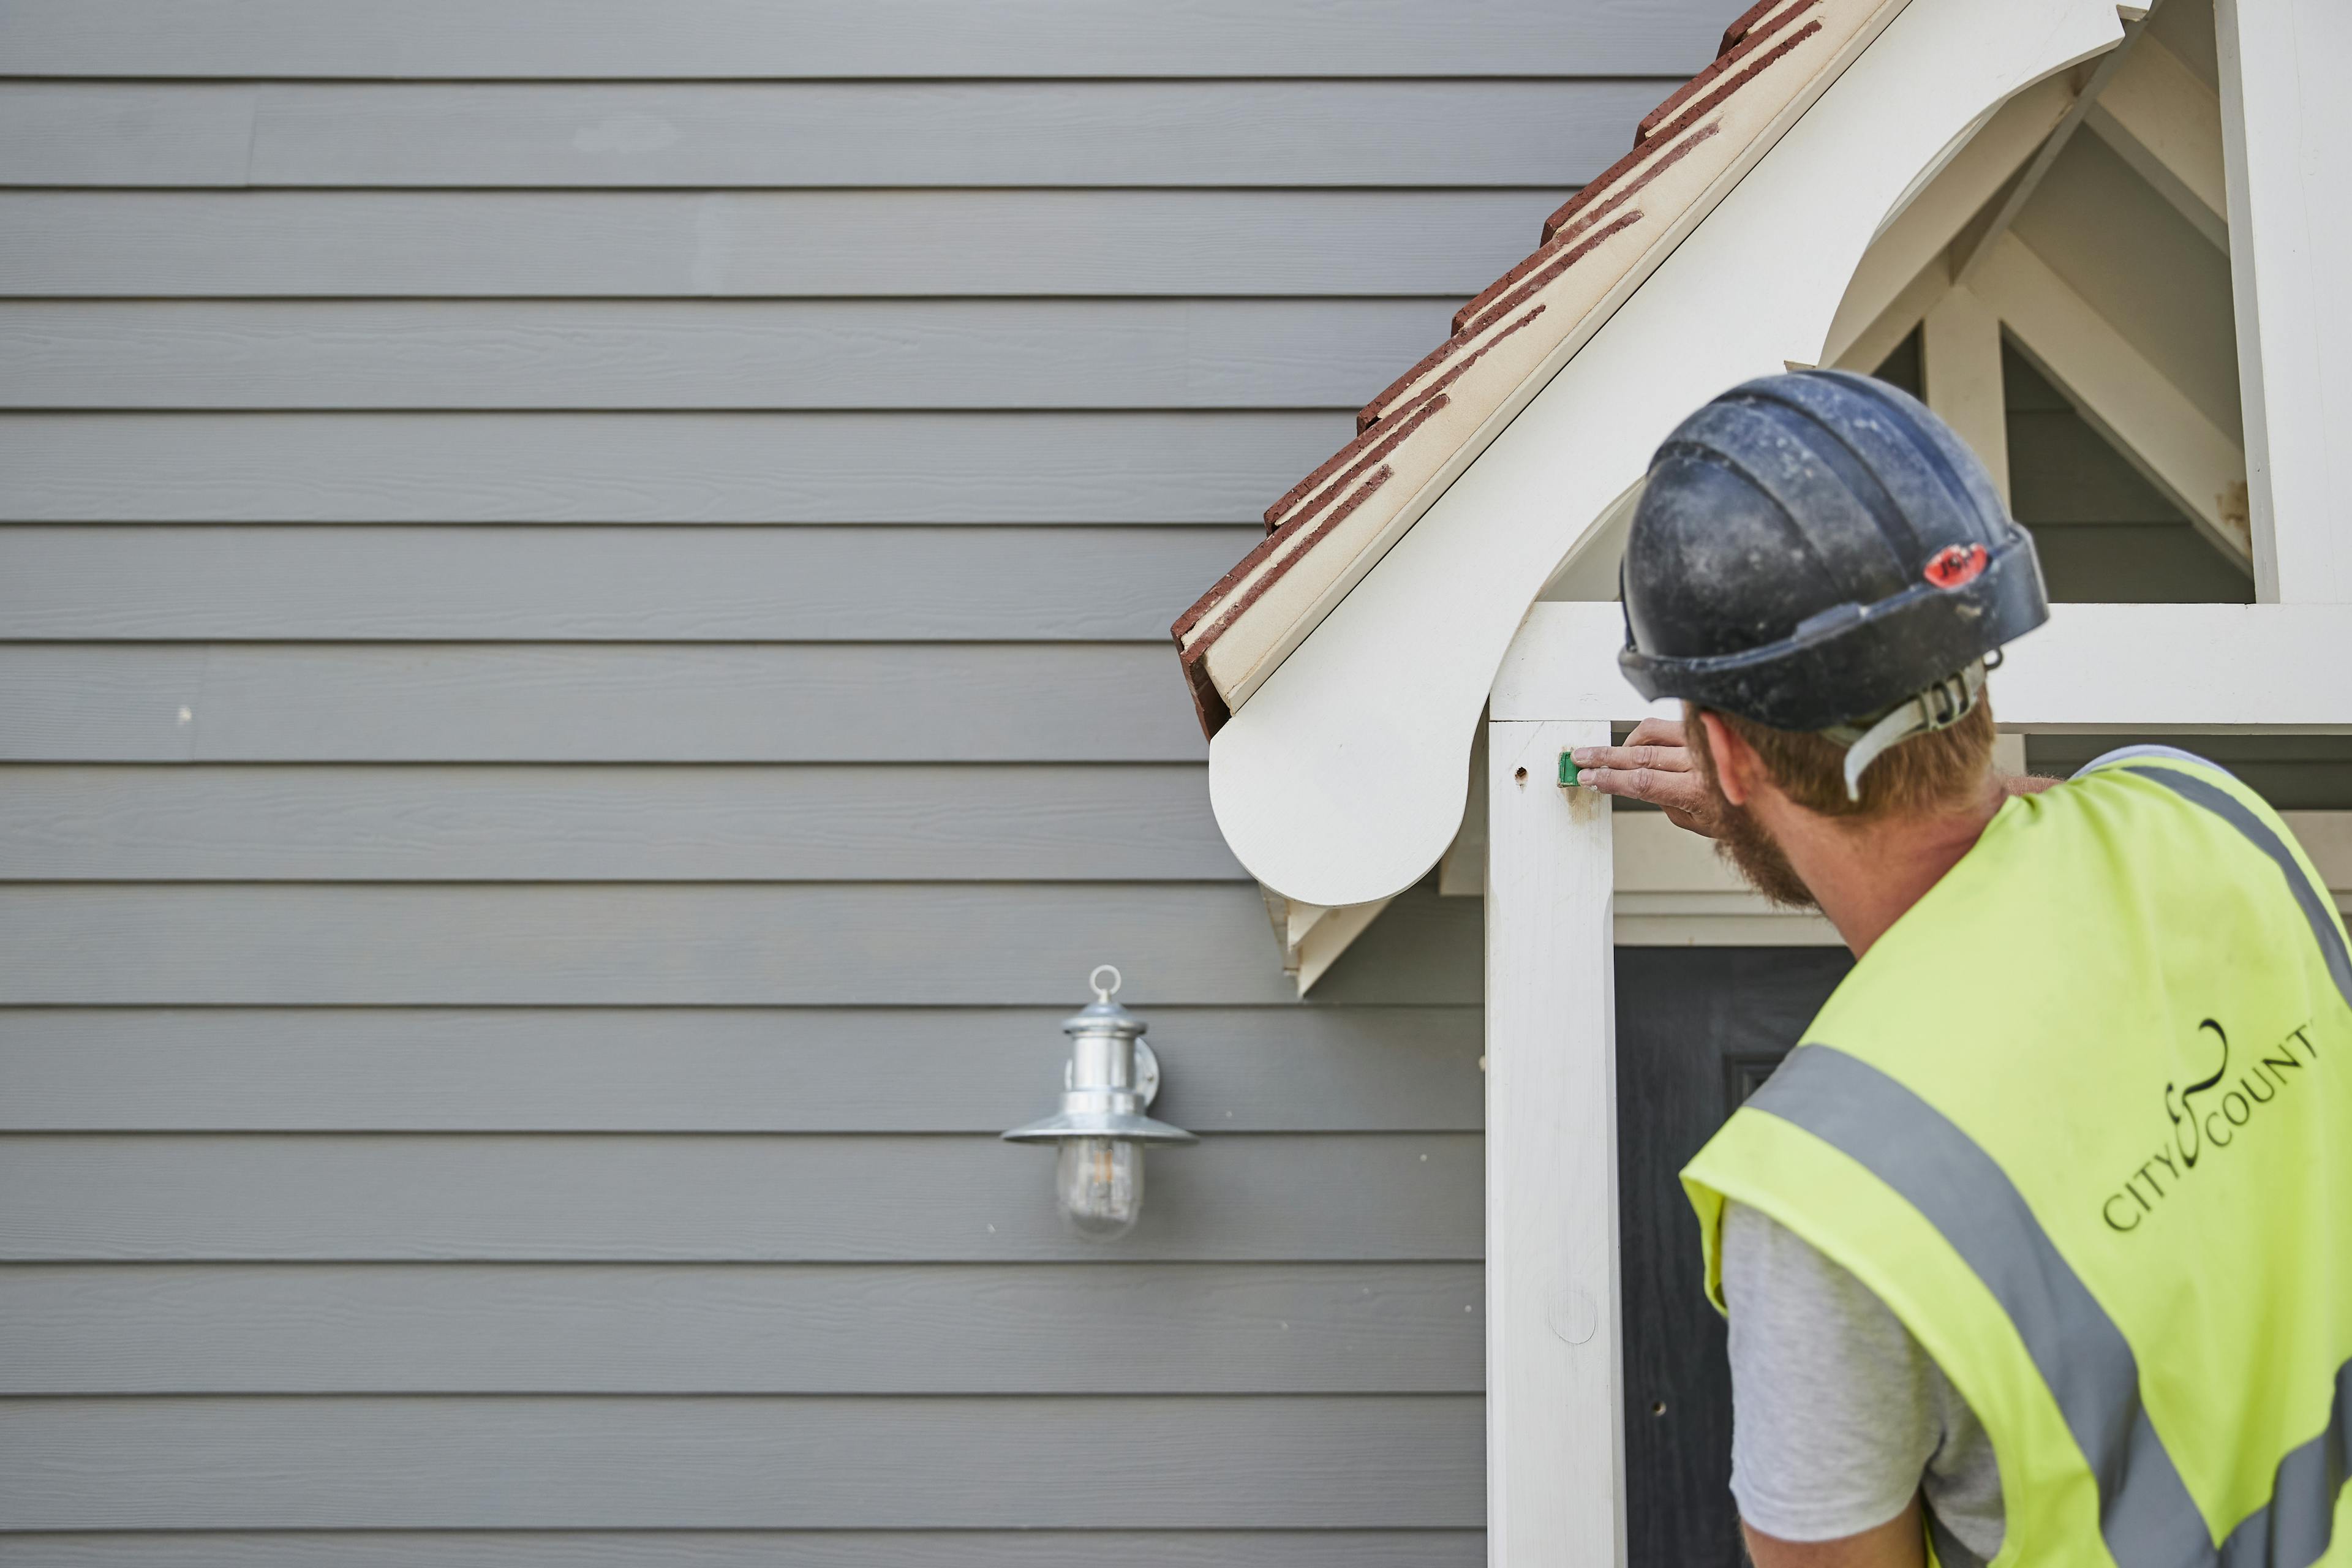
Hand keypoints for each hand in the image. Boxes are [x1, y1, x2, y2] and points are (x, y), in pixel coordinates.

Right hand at [1570, 717, 1728, 837]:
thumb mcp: (1698, 823)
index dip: (1609, 779)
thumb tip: (1642, 784)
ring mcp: (1705, 741)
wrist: (1777, 791)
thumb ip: (1666, 803)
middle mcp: (1701, 762)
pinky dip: (1649, 734)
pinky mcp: (1708, 728)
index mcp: (1697, 791)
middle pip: (1639, 756)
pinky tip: (1639, 743)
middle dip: (1604, 758)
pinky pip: (1669, 725)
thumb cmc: (1743, 813)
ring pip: (1651, 733)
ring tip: (1607, 753)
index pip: (1641, 782)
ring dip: (1623, 744)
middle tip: (1581, 758)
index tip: (1589, 778)